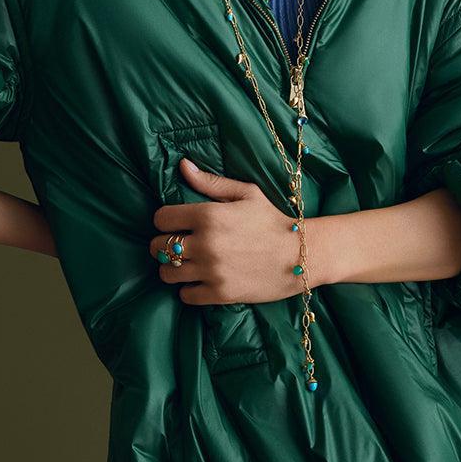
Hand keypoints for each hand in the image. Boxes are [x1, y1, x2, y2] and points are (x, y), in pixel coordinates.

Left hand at [149, 157, 302, 305]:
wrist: (301, 255)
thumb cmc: (273, 221)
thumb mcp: (246, 193)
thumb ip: (211, 182)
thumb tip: (183, 166)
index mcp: (208, 215)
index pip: (161, 219)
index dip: (165, 220)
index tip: (174, 223)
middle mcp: (205, 243)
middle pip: (158, 247)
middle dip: (163, 244)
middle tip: (178, 245)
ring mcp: (211, 271)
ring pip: (167, 273)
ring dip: (173, 269)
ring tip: (186, 265)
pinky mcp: (220, 294)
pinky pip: (185, 295)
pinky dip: (188, 289)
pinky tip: (199, 281)